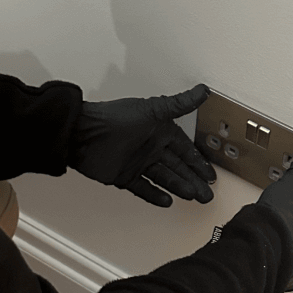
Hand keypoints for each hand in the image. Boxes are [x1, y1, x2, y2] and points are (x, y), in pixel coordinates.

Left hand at [67, 84, 216, 206]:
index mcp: (159, 131)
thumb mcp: (152, 110)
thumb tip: (202, 91)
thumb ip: (179, 104)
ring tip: (194, 197)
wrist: (82, 135)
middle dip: (194, 180)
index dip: (198, 162)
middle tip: (207, 194)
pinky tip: (167, 201)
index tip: (210, 174)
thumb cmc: (114, 118)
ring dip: (180, 187)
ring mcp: (137, 163)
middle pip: (178, 167)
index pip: (185, 149)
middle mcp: (149, 147)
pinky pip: (143, 188)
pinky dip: (155, 195)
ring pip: (165, 179)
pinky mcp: (124, 176)